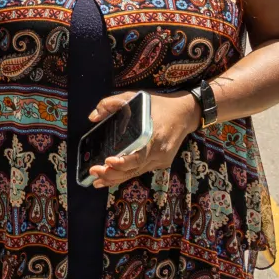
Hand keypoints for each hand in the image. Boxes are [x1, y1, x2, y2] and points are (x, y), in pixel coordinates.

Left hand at [86, 91, 200, 188]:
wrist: (185, 113)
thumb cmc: (158, 105)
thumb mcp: (134, 97)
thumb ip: (111, 103)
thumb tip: (93, 117)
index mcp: (153, 136)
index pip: (138, 156)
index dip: (123, 162)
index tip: (108, 161)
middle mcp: (158, 152)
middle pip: (134, 168)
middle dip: (113, 174)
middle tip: (94, 172)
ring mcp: (161, 159)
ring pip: (136, 173)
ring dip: (116, 178)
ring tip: (97, 181)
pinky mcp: (161, 162)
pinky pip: (141, 170)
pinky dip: (126, 175)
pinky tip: (111, 178)